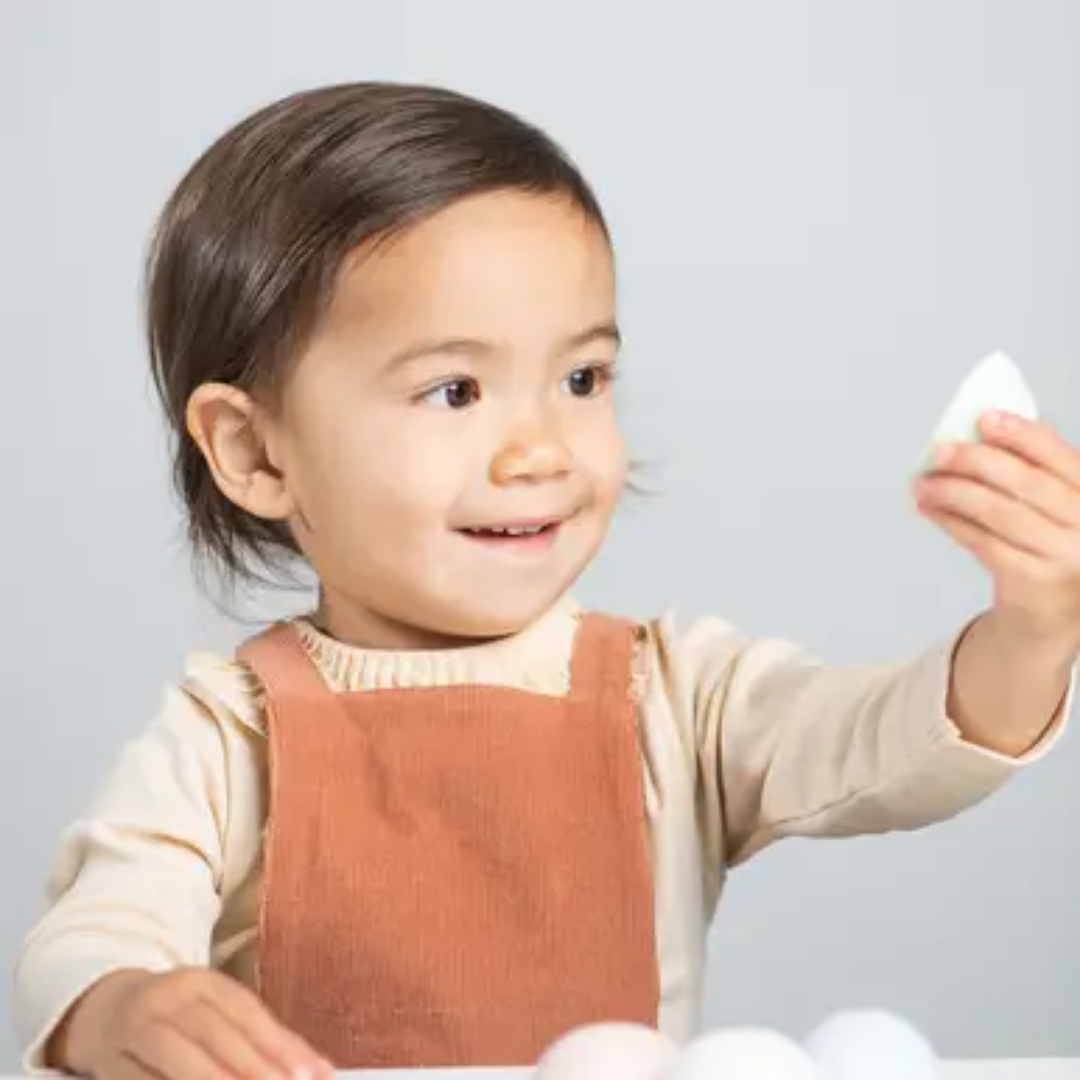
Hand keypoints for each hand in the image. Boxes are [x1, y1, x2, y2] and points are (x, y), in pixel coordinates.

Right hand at [51, 968, 333, 1079]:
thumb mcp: (218, 1013)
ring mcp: (133, 1029)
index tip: (309, 1074)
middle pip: (212, 1032)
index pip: (244, 1011)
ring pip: (172, 1053)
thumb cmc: (180, 1018)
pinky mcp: (108, 1063)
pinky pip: (139, 1079)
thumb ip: (264, 1039)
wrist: (104, 1011)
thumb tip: (319, 1070)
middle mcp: (165, 998)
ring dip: (211, 1079)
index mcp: (200, 982)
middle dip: (251, 1067)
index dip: (278, 1043)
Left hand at [914, 411, 1079, 658]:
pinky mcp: (1033, 580)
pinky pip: (982, 542)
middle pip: (1025, 483)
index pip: (1060, 456)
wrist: (1054, 611)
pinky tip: (932, 509)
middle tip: (940, 451)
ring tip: (924, 483)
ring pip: (998, 512)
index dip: (1021, 434)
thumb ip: (1034, 470)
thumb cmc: (1050, 545)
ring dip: (953, 493)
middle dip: (975, 462)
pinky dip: (951, 522)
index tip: (985, 419)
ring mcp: (1065, 555)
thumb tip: (984, 431)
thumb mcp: (1057, 505)